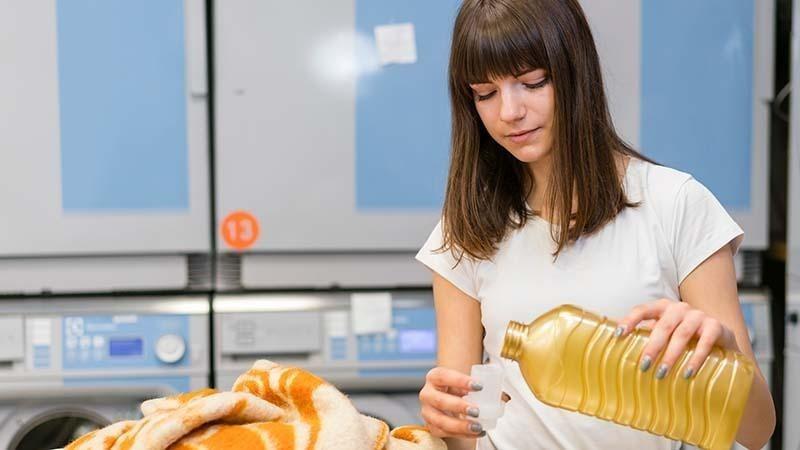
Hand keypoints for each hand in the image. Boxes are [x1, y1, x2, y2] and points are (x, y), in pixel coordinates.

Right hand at [419, 367, 484, 437]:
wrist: (447, 400)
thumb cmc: (458, 389)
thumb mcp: (465, 383)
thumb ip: (481, 387)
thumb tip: (504, 397)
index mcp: (434, 377)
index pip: (444, 376)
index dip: (461, 381)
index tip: (479, 386)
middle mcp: (427, 394)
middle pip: (440, 400)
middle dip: (459, 406)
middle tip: (477, 410)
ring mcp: (427, 412)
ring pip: (440, 421)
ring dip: (460, 425)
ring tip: (477, 426)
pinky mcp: (431, 426)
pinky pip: (445, 433)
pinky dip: (462, 434)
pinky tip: (476, 433)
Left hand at [615, 299, 738, 379]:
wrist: (720, 337)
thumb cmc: (684, 336)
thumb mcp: (665, 333)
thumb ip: (647, 337)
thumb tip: (617, 352)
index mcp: (662, 307)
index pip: (642, 310)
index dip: (630, 320)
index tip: (619, 335)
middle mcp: (679, 308)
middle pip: (663, 326)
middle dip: (652, 347)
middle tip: (644, 366)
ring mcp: (698, 315)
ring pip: (682, 334)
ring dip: (671, 355)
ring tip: (661, 374)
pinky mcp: (715, 326)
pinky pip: (705, 342)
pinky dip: (696, 358)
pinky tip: (688, 373)